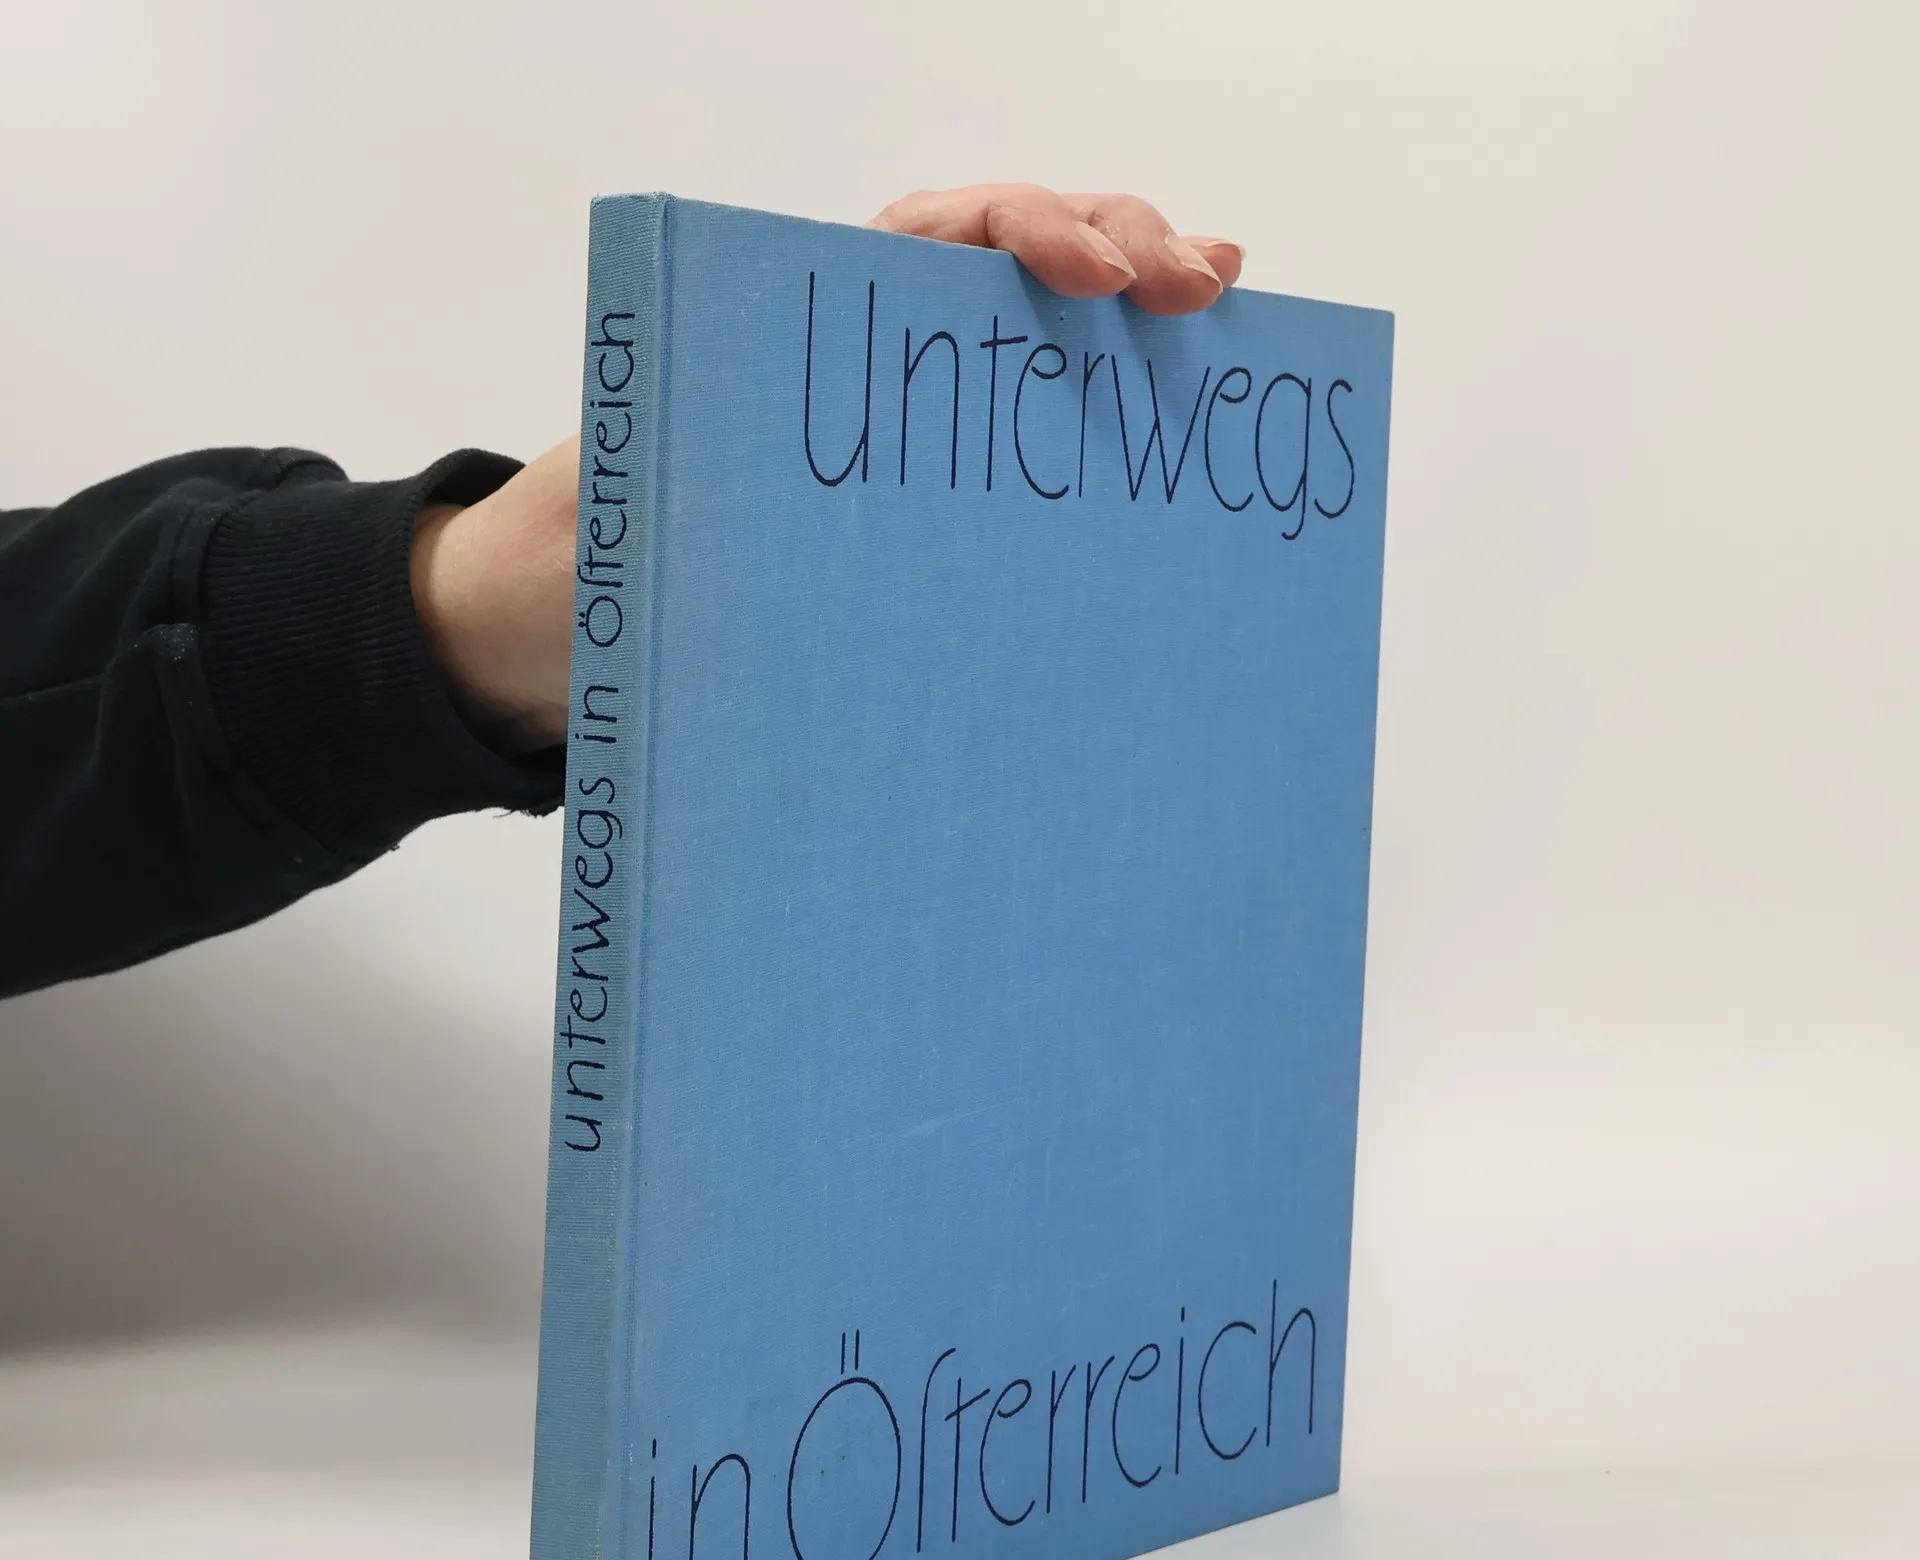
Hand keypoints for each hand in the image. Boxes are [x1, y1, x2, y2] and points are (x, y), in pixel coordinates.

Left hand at [413, 185, 1243, 752]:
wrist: (553, 637)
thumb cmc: (584, 567)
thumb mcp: (618, 528)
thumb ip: (677, 516)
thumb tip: (756, 551)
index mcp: (796, 335)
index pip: (931, 241)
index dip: (1024, 233)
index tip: (1088, 280)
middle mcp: (866, 365)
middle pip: (1012, 262)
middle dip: (1118, 248)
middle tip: (1200, 287)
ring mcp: (912, 432)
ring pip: (1038, 340)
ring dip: (1137, 309)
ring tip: (1222, 308)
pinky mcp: (933, 507)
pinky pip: (1030, 441)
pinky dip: (1107, 413)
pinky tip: (1178, 411)